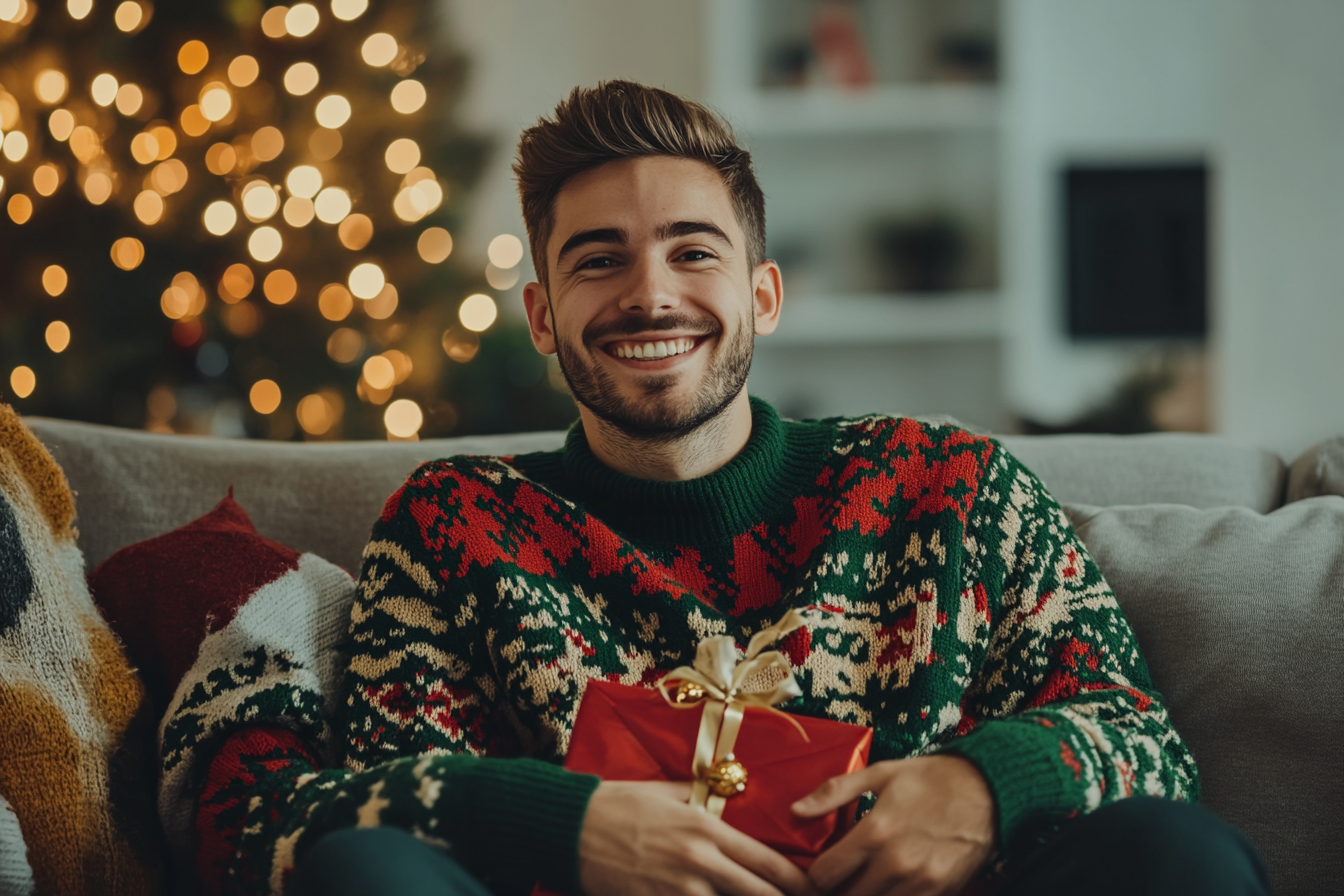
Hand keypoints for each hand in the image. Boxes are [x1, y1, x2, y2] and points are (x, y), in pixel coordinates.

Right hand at [579, 780, 819, 895]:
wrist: (569, 828)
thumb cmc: (618, 804)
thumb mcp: (668, 792)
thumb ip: (705, 798)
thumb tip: (733, 795)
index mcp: (707, 828)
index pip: (767, 862)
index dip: (797, 882)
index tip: (813, 888)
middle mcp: (699, 862)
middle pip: (760, 895)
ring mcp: (678, 891)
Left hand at [791, 755, 995, 895]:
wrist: (989, 791)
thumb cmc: (931, 779)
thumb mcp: (879, 774)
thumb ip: (834, 792)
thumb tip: (796, 810)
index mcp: (875, 831)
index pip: (825, 875)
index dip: (817, 874)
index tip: (822, 867)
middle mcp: (896, 863)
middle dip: (839, 890)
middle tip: (842, 877)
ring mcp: (920, 882)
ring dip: (865, 895)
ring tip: (865, 880)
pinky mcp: (940, 893)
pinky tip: (890, 885)